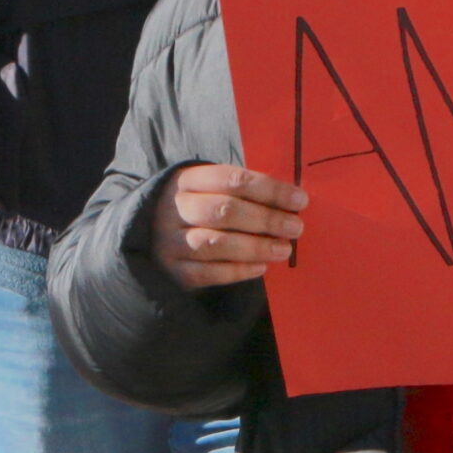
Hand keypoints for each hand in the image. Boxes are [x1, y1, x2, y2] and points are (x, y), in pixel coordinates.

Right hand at [152, 164, 308, 290]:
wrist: (152, 234)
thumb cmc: (199, 206)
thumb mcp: (212, 189)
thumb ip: (246, 192)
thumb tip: (292, 202)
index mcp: (188, 180)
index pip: (232, 179)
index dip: (270, 189)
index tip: (300, 200)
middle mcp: (175, 208)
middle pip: (224, 211)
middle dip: (266, 219)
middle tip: (296, 227)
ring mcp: (170, 241)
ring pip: (215, 244)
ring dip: (256, 247)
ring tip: (283, 249)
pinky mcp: (173, 270)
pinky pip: (208, 273)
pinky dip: (239, 271)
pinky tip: (261, 267)